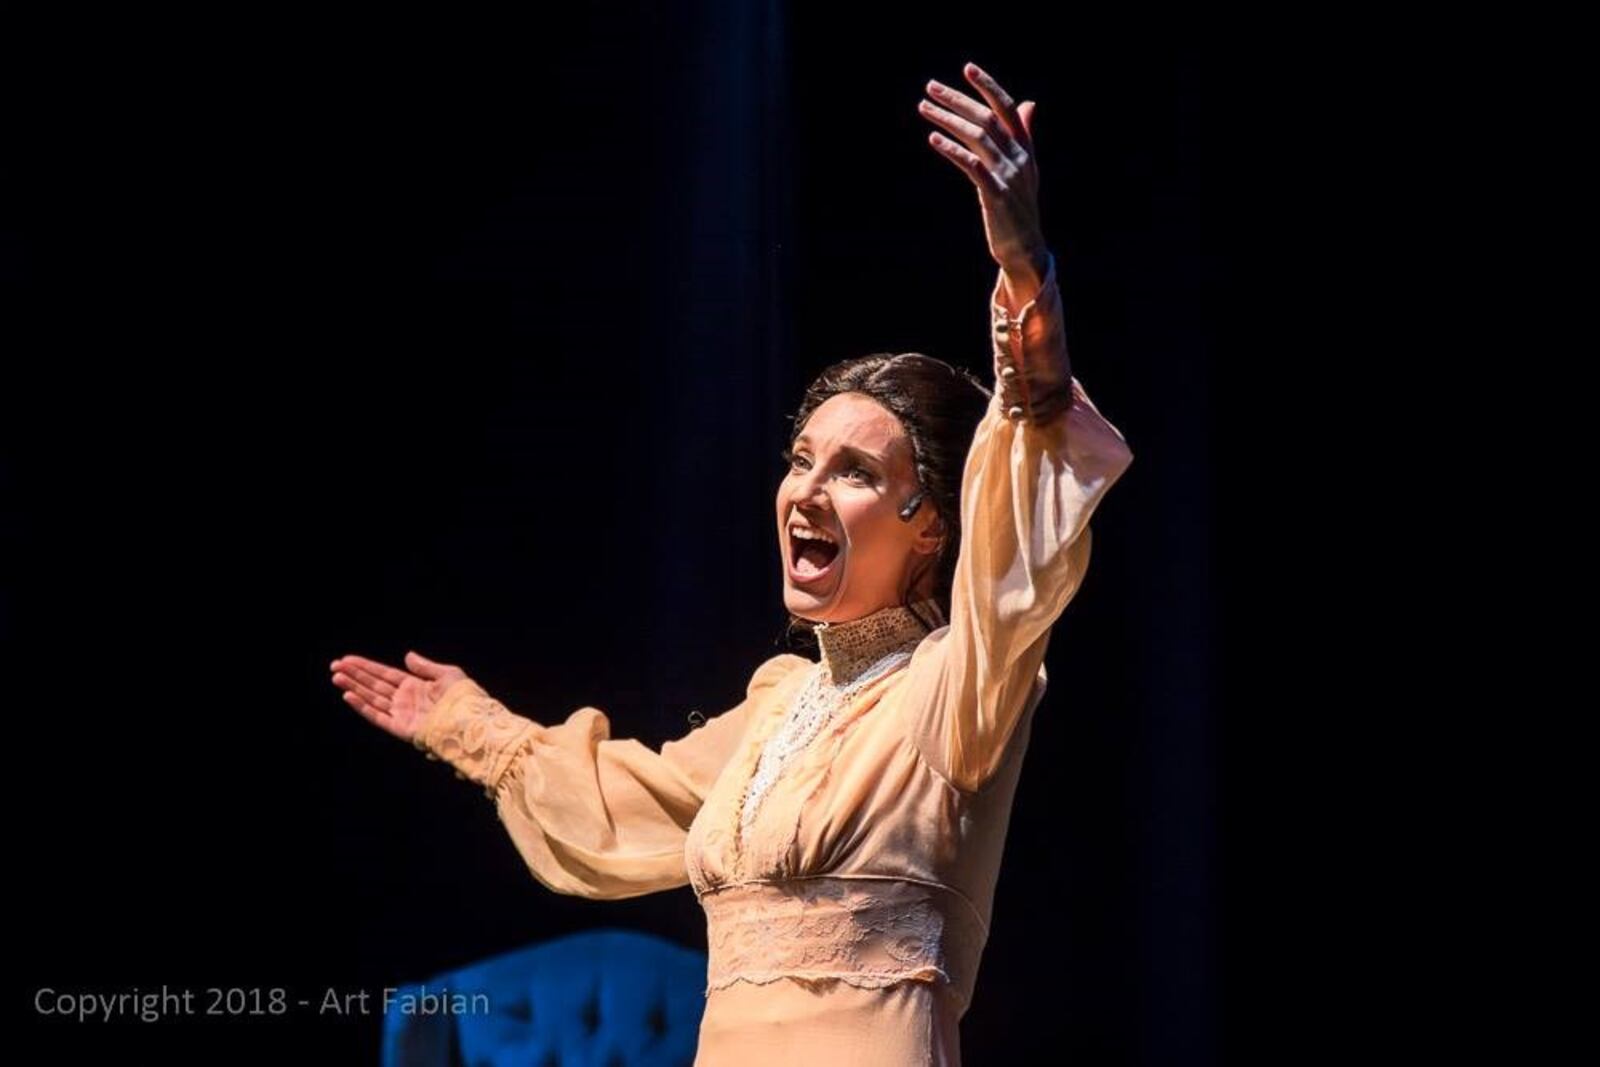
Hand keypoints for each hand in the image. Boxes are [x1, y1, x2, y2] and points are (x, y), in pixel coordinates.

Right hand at [329, 650, 467, 742]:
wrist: (470, 722)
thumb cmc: (464, 698)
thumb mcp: (447, 675)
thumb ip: (425, 666)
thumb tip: (407, 655)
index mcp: (415, 686)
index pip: (384, 674)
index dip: (366, 667)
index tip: (347, 659)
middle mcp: (404, 699)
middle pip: (373, 685)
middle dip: (354, 675)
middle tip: (334, 665)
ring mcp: (401, 714)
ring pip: (371, 698)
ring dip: (353, 688)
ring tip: (337, 677)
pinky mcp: (400, 728)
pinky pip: (377, 716)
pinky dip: (362, 707)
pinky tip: (349, 696)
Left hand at [919, 61, 1048, 302]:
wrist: (1025, 249)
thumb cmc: (1019, 208)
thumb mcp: (1026, 168)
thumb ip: (1024, 134)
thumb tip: (1029, 104)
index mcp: (1026, 149)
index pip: (1007, 108)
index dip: (988, 86)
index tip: (967, 68)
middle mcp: (1019, 158)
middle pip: (987, 118)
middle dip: (957, 100)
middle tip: (930, 88)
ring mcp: (1008, 177)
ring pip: (978, 137)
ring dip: (948, 120)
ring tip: (924, 108)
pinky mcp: (996, 196)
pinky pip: (973, 166)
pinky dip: (953, 150)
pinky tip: (934, 138)